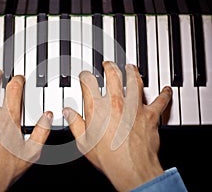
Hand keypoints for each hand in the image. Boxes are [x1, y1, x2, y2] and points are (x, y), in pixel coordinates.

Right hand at [63, 61, 171, 190]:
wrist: (131, 169)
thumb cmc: (108, 158)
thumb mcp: (84, 142)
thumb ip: (75, 124)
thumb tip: (68, 112)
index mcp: (97, 108)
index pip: (88, 82)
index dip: (85, 76)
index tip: (85, 76)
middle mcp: (115, 103)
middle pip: (113, 75)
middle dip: (110, 66)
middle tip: (108, 64)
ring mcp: (134, 107)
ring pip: (135, 81)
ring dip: (133, 72)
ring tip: (131, 67)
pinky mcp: (150, 115)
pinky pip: (160, 100)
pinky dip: (164, 94)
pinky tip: (166, 90)